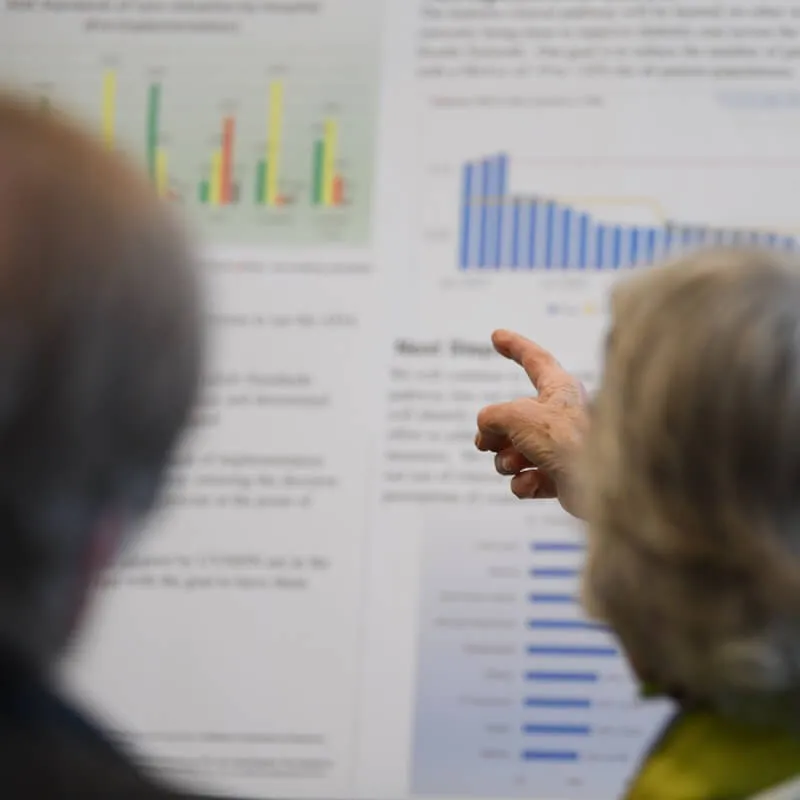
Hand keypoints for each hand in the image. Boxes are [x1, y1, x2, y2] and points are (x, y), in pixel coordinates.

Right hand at [475, 330, 588, 516]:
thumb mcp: (516, 415)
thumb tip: (488, 436)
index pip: (534, 359)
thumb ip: (492, 417)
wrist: (603, 484)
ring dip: (507, 460)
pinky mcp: (563, 476)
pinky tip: (532, 483)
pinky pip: (529, 477)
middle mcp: (563, 415)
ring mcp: (562, 448)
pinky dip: (525, 482)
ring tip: (516, 463)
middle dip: (496, 433)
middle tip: (486, 443)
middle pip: (514, 418)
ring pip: (516, 450)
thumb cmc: (565, 440)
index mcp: (561, 389)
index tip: (497, 336)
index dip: (514, 346)